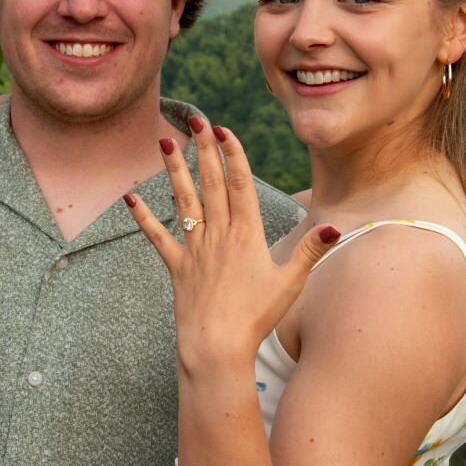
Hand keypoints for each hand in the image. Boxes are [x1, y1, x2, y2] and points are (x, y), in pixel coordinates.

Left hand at [123, 119, 339, 371]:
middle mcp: (219, 235)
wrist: (217, 347)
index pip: (240, 184)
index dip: (232, 154)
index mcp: (247, 234)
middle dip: (204, 149)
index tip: (224, 130)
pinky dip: (143, 217)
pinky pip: (158, 237)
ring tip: (165, 141)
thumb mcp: (290, 283)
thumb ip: (311, 250)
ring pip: (184, 201)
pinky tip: (129, 197)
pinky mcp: (177, 267)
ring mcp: (195, 249)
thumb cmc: (257, 317)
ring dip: (175, 169)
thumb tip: (336, 226)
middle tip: (197, 119)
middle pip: (212, 184)